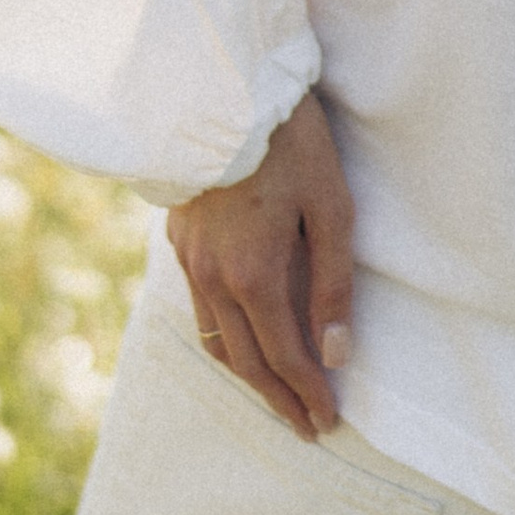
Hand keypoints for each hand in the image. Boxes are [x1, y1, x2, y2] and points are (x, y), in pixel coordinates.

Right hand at [166, 91, 355, 437]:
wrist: (226, 89)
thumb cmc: (291, 144)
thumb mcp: (331, 209)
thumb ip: (332, 286)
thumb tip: (336, 355)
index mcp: (253, 275)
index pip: (283, 357)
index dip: (307, 394)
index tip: (328, 421)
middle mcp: (213, 278)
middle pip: (245, 361)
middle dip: (278, 398)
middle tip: (306, 425)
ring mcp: (189, 259)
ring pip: (215, 338)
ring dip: (247, 372)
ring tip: (275, 390)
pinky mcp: (178, 239)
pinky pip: (197, 306)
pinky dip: (222, 335)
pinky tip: (241, 333)